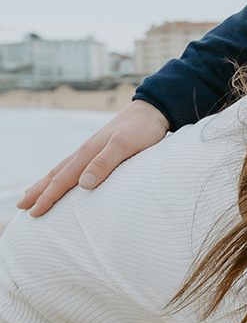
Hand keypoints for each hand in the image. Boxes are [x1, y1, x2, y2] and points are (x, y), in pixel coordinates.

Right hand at [18, 100, 169, 216]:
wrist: (150, 110)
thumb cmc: (141, 130)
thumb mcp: (124, 146)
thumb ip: (104, 163)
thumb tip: (82, 184)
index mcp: (87, 154)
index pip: (62, 179)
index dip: (48, 197)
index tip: (33, 212)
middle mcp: (85, 152)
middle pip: (55, 174)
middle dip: (38, 191)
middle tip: (21, 206)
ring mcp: (90, 150)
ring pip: (61, 169)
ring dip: (45, 183)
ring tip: (32, 193)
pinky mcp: (98, 149)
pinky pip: (72, 165)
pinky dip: (61, 174)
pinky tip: (61, 179)